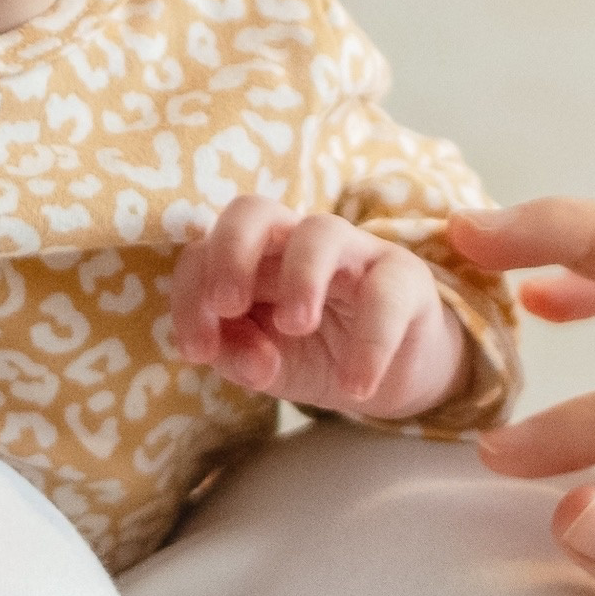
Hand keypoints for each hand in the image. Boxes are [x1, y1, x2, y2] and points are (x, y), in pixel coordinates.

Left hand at [171, 194, 467, 416]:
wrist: (388, 374)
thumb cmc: (314, 353)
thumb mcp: (264, 364)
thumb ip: (235, 355)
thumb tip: (232, 355)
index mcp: (250, 257)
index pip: (203, 252)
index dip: (190, 296)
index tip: (197, 351)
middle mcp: (294, 242)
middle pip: (253, 210)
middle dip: (230, 251)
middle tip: (227, 305)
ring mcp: (351, 252)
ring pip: (320, 232)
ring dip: (301, 277)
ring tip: (296, 328)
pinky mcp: (404, 277)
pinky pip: (385, 293)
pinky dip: (370, 342)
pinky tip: (357, 385)